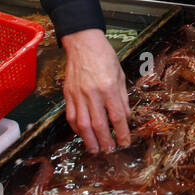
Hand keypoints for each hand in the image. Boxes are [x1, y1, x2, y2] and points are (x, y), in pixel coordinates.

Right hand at [60, 28, 129, 152]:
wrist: (83, 43)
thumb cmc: (104, 56)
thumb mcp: (120, 75)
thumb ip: (123, 98)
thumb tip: (126, 118)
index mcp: (109, 87)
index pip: (117, 116)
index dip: (122, 132)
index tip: (126, 142)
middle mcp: (92, 93)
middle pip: (98, 124)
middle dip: (105, 141)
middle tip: (110, 151)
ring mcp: (78, 95)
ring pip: (82, 124)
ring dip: (89, 140)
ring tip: (95, 150)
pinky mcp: (68, 94)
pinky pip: (71, 116)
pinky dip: (76, 129)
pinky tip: (82, 134)